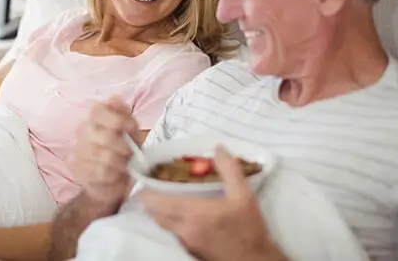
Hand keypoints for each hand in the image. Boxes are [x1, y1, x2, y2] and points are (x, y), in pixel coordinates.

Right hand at [71, 98, 139, 208]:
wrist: (114, 180)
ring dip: (121, 163)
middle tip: (131, 154)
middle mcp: (83, 130)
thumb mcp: (131, 131)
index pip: (98, 110)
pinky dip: (114, 175)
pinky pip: (101, 172)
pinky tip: (115, 175)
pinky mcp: (77, 169)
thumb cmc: (123, 151)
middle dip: (124, 147)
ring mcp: (77, 150)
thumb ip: (124, 114)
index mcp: (96, 117)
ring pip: (105, 157)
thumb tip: (114, 98)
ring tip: (125, 166)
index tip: (132, 129)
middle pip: (105, 137)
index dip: (117, 119)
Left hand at [138, 146, 285, 260]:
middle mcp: (185, 229)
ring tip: (159, 197)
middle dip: (148, 200)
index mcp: (195, 214)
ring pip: (161, 225)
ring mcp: (186, 242)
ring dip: (156, 211)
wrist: (254, 259)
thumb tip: (217, 148)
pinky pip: (170, 233)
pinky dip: (166, 222)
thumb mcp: (244, 195)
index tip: (143, 179)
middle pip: (155, 214)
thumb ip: (229, 169)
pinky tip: (174, 214)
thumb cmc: (248, 227)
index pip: (159, 202)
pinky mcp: (189, 250)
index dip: (146, 192)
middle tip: (149, 186)